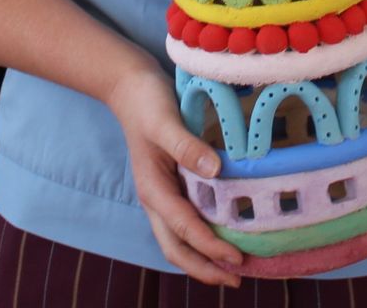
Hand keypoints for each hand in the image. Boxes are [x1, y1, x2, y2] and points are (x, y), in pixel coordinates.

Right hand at [107, 64, 243, 287]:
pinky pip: (184, 220)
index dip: (209, 246)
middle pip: (176, 247)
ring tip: (233, 267)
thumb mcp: (165, 121)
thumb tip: (216, 171)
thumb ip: (187, 147)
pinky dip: (201, 235)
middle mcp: (155, 198)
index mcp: (152, 189)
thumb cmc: (146, 102)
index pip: (183, 227)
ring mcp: (161, 193)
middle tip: (237, 279)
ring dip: (202, 257)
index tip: (236, 258)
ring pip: (179, 238)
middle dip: (204, 268)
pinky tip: (222, 231)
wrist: (128, 87)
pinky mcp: (169, 184)